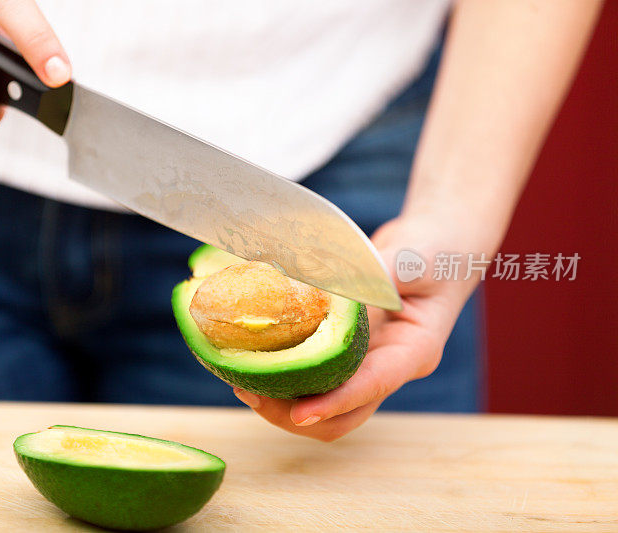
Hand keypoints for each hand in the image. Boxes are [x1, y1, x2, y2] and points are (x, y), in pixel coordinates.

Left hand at [233, 215, 480, 440]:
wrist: (434, 250)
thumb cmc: (432, 252)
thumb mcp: (413, 258)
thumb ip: (378, 274)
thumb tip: (331, 286)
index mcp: (414, 351)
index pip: (373, 386)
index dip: (335, 402)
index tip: (299, 414)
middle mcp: (389, 367)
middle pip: (345, 414)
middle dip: (296, 415)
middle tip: (251, 393)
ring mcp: (367, 366)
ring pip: (325, 407)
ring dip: (284, 404)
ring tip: (243, 383)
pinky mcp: (346, 356)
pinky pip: (314, 379)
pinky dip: (284, 377)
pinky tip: (253, 361)